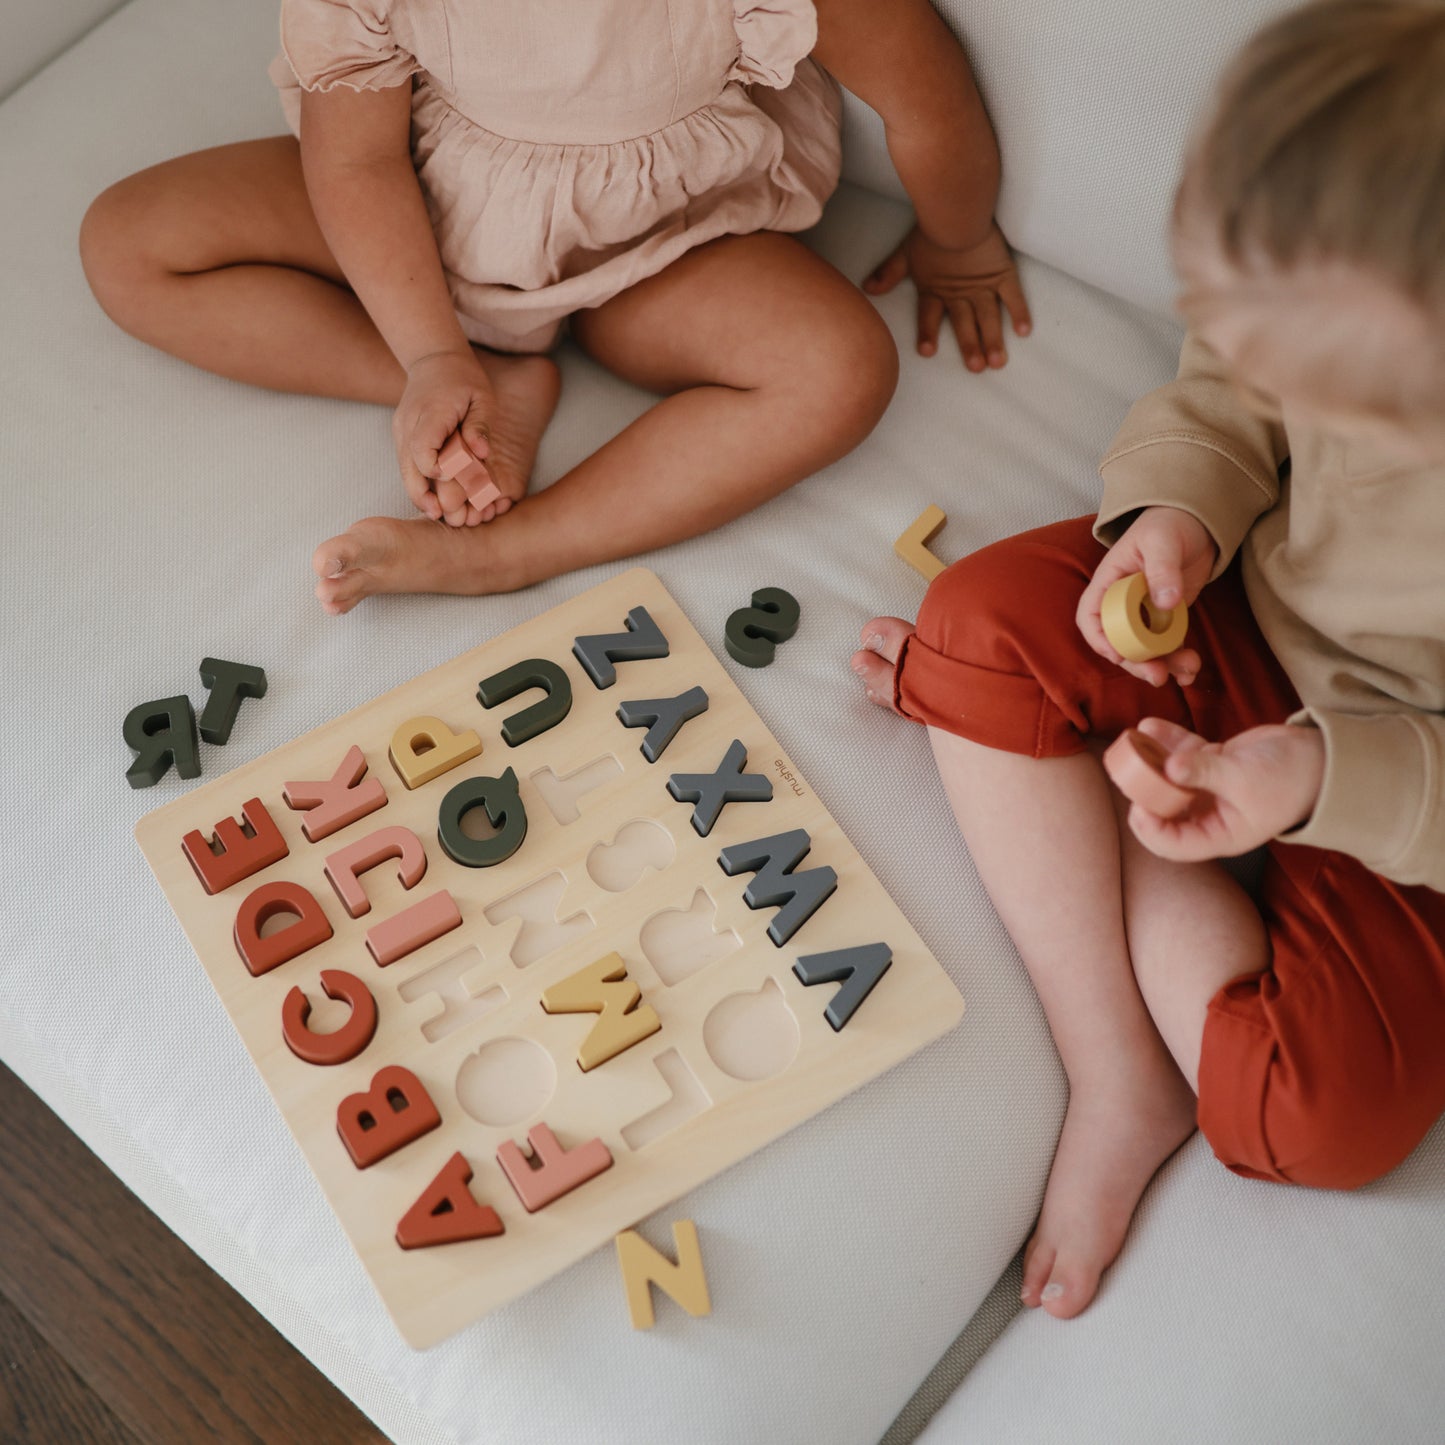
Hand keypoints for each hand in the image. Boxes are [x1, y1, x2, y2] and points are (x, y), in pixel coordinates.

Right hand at [392, 349, 496, 526]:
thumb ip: (480, 426)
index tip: (453, 477)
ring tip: (437, 514)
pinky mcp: (402, 438)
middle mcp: (408, 424)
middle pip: (409, 468)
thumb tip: (481, 454)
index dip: (437, 470)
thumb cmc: (464, 379)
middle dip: (424, 495)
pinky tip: (433, 500)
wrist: (434, 359)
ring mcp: (401, 431)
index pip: (423, 450)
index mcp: (429, 412)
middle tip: (442, 515)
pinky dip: (419, 483)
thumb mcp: (481, 397)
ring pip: (404, 471)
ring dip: (419, 494)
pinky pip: (407, 466)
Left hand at [864, 221, 1030, 370]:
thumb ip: (888, 274)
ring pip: (989, 318)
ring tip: (997, 363)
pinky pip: (1013, 296)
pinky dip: (1019, 312)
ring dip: (993, 340)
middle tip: (976, 369)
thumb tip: (867, 288)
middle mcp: (960, 293)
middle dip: (970, 347)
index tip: (927, 352)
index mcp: (936, 290)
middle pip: (964, 324)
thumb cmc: (930, 232)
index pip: (929, 317)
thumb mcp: (905, 254)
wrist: (957, 214)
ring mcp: (983, 286)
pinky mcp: (1002, 273)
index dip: (927, 333)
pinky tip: (1024, 332)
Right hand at [1076, 507, 1217, 686]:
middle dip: (1136, 663)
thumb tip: (1165, 603)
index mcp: (1110, 582)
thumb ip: (1163, 569)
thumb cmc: (1169, 524)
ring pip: (1145, 649)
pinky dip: (1178, 659)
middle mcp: (1123, 602)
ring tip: (1186, 672)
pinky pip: (1168, 645)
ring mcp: (1145, 613)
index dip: (1099, 639)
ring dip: (1163, 665)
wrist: (1197, 523)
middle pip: (1119, 641)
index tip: (1118, 655)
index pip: (1090, 615)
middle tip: (1157, 676)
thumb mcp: (1163, 542)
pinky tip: (1192, 669)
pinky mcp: (1167, 618)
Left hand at [1122, 717, 1325, 860]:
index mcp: (1218, 834)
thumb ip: (1205, 772)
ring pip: (1168, 778)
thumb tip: (1169, 767)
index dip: (1150, 829)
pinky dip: (1166, 740)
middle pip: (1163, 810)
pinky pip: (1181, 754)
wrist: (1319, 756)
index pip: (1173, 844)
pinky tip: (1149, 725)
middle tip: (1127, 768)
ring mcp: (1207, 788)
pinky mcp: (1210, 763)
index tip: (1137, 804)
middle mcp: (1208, 815)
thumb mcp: (1244, 777)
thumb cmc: (1288, 778)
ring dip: (1149, 760)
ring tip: (1132, 741)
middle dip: (1142, 790)